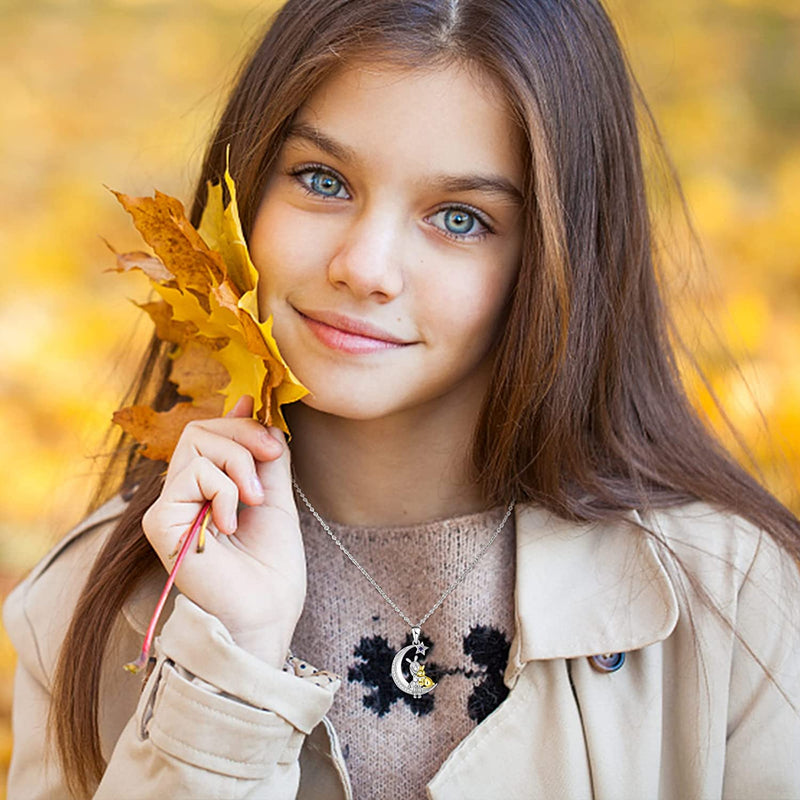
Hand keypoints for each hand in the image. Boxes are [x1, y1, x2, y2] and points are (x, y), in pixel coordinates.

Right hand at [142, 396, 305, 667]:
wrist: (266, 613)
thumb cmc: (272, 566)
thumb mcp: (275, 495)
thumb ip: (263, 454)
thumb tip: (251, 401)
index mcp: (210, 486)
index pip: (210, 430)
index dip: (240, 419)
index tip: (269, 429)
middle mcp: (185, 493)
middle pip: (201, 428)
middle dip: (245, 435)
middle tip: (270, 462)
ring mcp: (169, 507)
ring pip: (199, 443)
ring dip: (239, 464)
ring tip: (253, 502)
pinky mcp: (159, 521)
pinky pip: (193, 474)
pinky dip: (224, 491)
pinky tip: (229, 524)